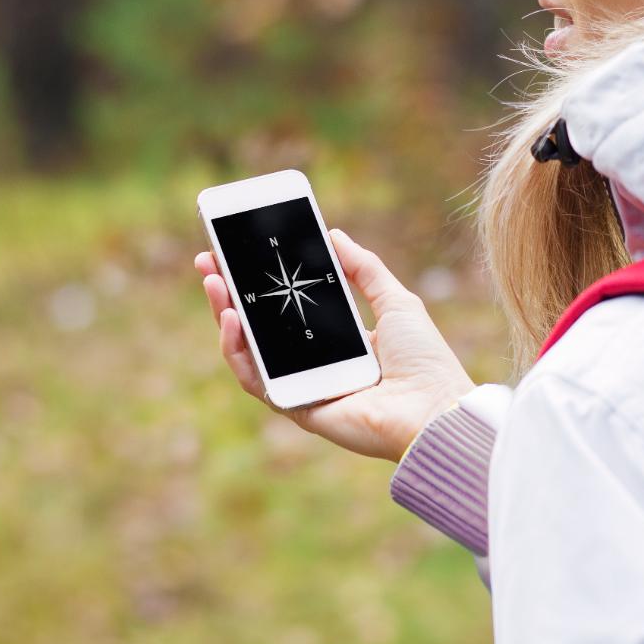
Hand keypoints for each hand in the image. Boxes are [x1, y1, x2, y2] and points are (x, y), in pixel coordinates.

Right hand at [193, 228, 476, 461]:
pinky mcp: (295, 407)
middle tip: (209, 261)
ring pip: (249, 352)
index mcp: (337, 341)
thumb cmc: (424, 360)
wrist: (434, 408)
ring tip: (215, 284)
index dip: (260, 283)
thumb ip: (364, 269)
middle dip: (230, 293)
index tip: (237, 254)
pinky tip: (231, 320)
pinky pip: (256, 380)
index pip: (287, 308)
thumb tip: (334, 235)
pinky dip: (238, 351)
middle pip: (259, 327)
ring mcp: (302, 386)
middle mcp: (315, 365)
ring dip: (224, 317)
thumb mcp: (395, 300)